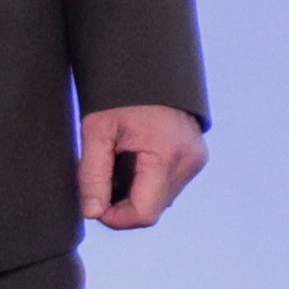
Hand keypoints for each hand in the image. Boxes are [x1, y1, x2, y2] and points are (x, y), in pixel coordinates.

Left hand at [79, 104, 205, 227]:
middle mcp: (188, 163)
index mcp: (167, 155)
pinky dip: (147, 183)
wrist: (151, 70)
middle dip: (122, 204)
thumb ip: (92, 175)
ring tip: (120, 165)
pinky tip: (135, 161)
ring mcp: (196, 161)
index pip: (144, 213)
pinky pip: (169, 186)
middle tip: (102, 180)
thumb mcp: (97, 131)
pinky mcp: (196, 159)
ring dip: (135, 194)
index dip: (116, 219)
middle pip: (152, 209)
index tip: (95, 205)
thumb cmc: (121, 96)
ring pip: (160, 200)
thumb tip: (92, 213)